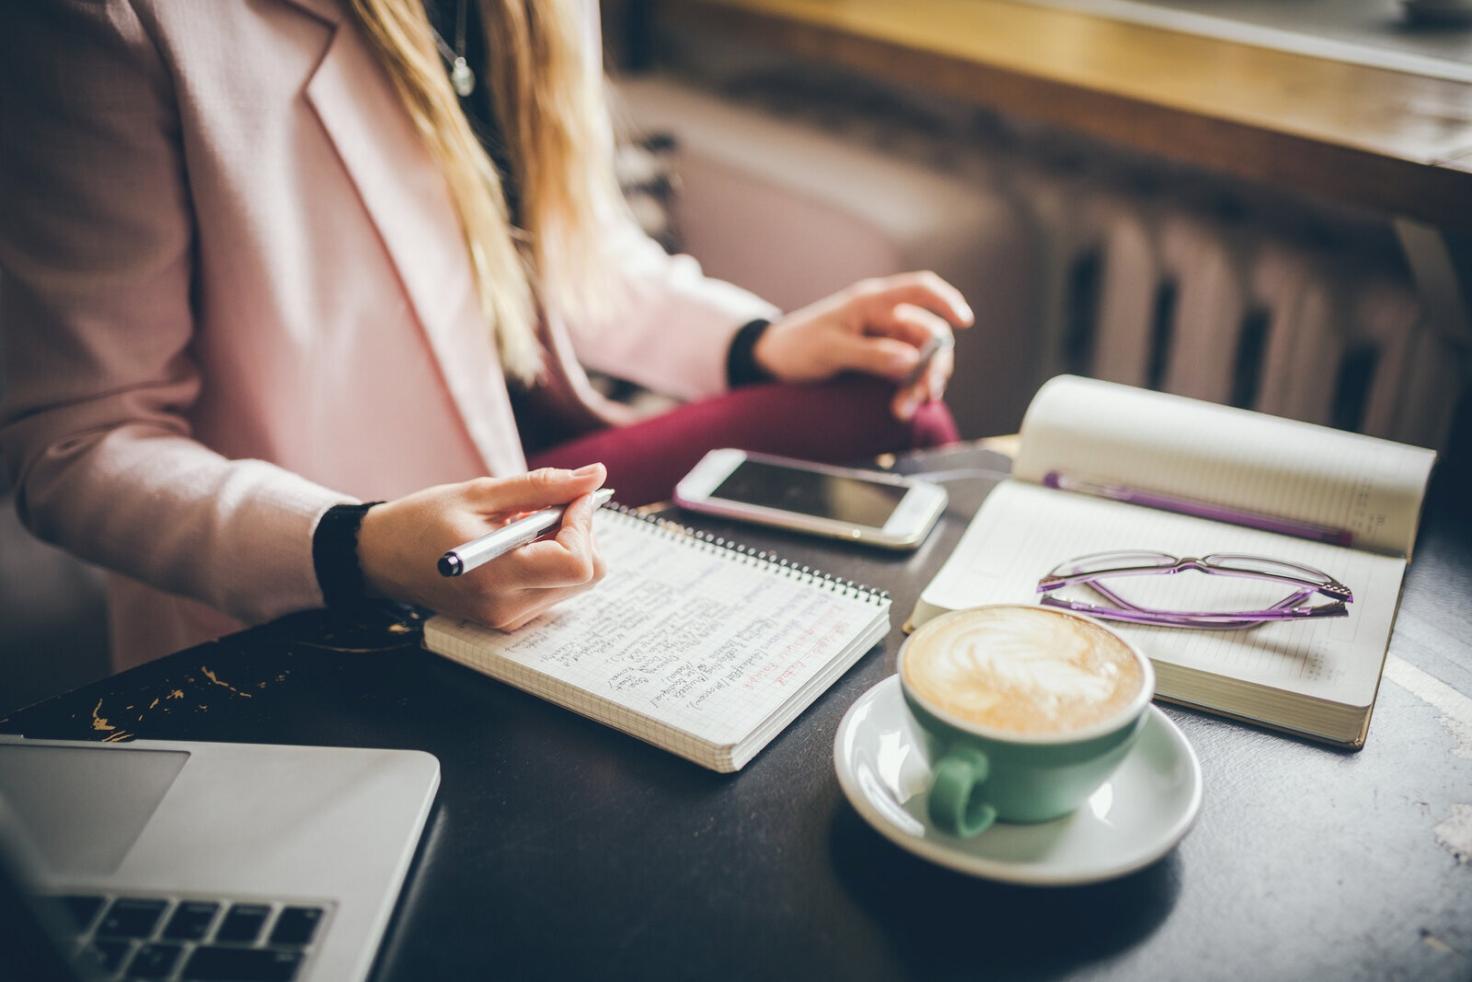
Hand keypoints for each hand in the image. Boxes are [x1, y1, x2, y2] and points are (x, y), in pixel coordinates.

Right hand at [358, 464, 608, 630]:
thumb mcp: (481, 493)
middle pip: (587, 575)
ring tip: (525, 523)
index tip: (570, 495)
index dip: (583, 522)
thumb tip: (595, 476)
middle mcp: (508, 608)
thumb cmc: (422, 521)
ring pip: (577, 582)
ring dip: (567, 545)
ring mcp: (509, 619)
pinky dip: (553, 560)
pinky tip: (521, 542)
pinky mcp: (510, 619)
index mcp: (496, 577)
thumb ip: (543, 486)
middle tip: (550, 505)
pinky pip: (556, 588)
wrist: (381, 557)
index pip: (576, 563)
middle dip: (582, 533)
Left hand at [752, 271, 973, 419]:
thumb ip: (871, 354)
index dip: (947, 302)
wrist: (773, 361)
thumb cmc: (799, 345)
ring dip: (921, 382)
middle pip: (928, 334)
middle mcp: (884, 318)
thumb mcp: (831, 349)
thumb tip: (910, 361)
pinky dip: (909, 389)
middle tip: (925, 395)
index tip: (965, 322)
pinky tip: (904, 407)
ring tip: (907, 409)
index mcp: (873, 302)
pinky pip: (907, 373)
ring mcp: (884, 340)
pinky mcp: (880, 361)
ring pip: (921, 358)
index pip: (920, 291)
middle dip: (932, 364)